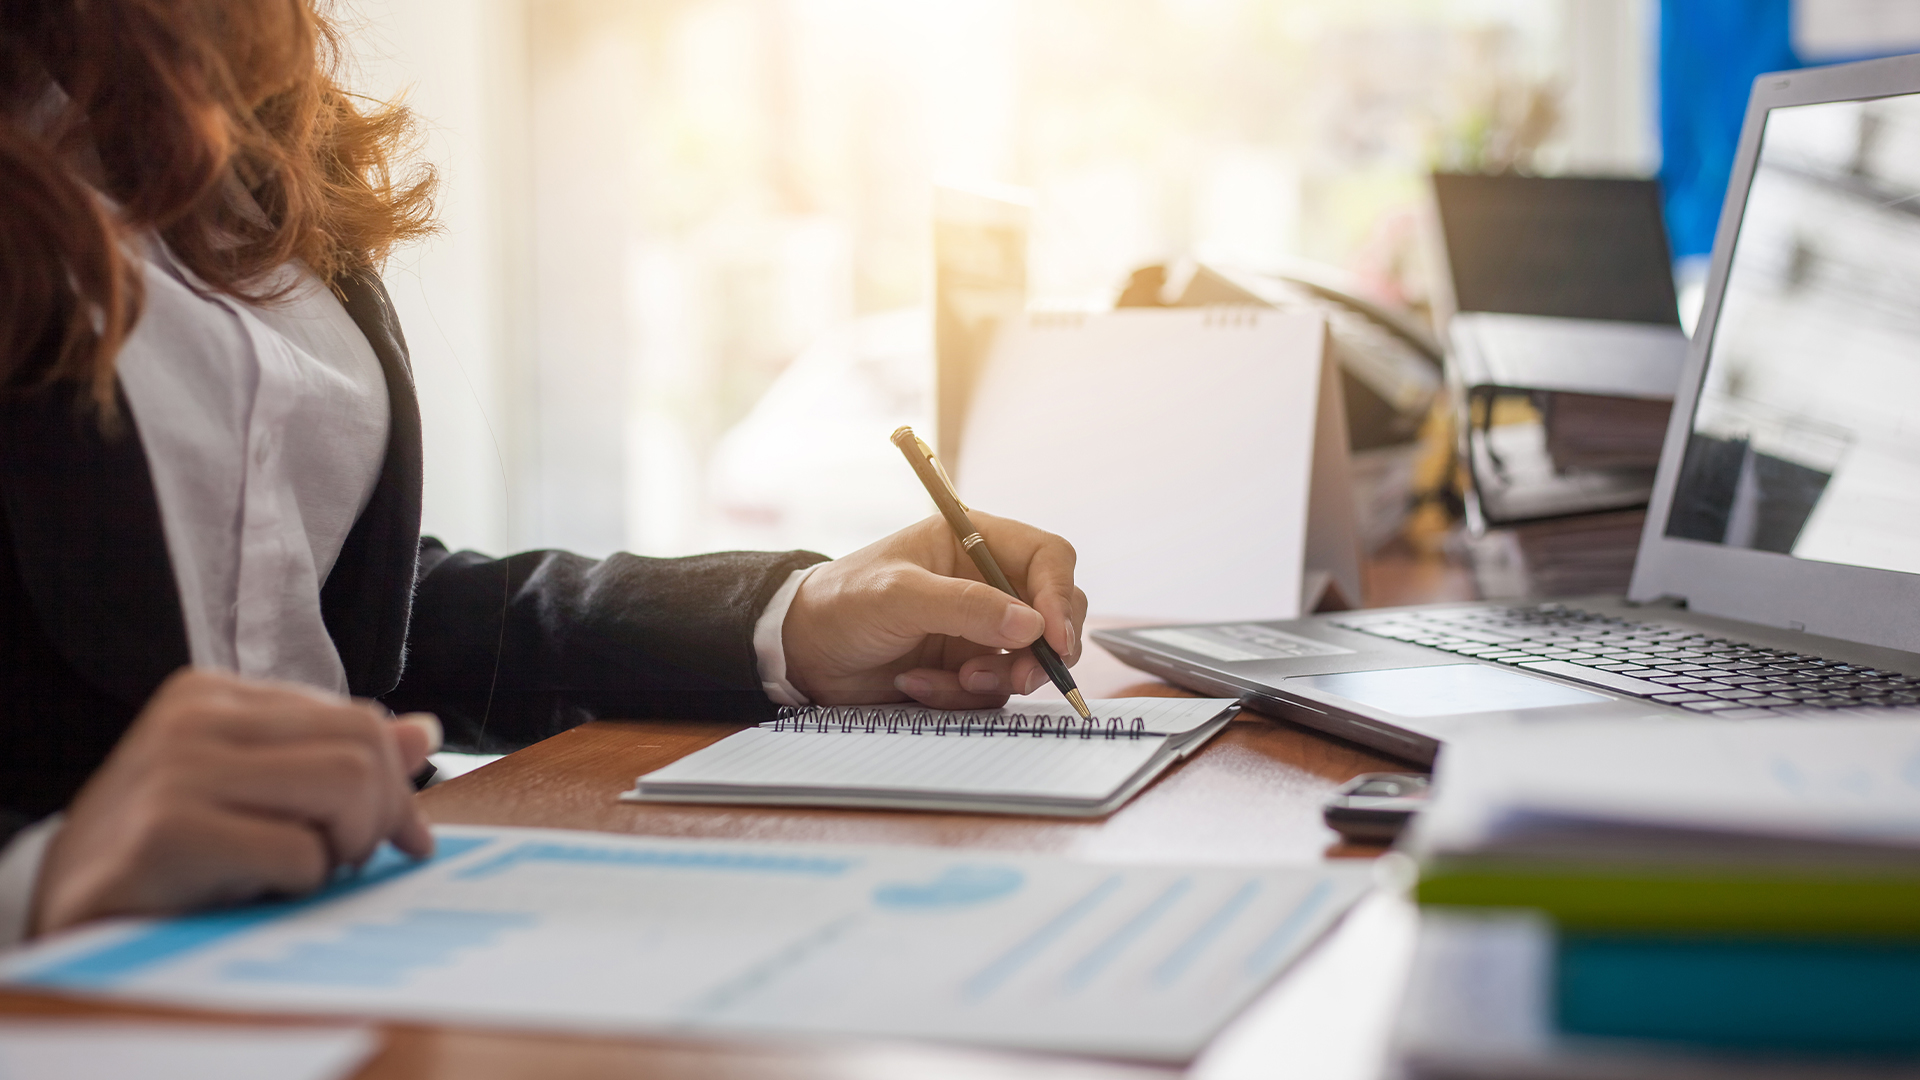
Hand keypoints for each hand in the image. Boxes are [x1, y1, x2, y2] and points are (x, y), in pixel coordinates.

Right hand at [31, 669, 439, 935]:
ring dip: (342, 850)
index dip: (395, 789)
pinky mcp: (167, 830)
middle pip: (364, 747)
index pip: (360, 720)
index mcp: (214, 696)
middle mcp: (193, 718)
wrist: (68, 926)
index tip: (394, 840)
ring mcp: (175, 768)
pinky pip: (301, 852)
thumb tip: (426, 731)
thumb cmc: (173, 867)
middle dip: (377, 819)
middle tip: (345, 864)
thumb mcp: (260, 801)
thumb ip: (335, 760)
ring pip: (348, 786)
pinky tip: (249, 894)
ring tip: (298, 875)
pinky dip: (298, 886)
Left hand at [782, 512, 1087, 708]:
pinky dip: (958, 694)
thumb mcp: (898, 596)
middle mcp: (987, 583)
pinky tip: (915, 683)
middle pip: (1053, 612)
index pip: (1047, 558)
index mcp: (975, 541)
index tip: (1053, 637)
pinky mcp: (968, 666)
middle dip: (1042, 649)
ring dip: (994, 678)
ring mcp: (980, 628)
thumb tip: (1032, 625)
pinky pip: (991, 690)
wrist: (802, 653)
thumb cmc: (842, 603)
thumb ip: (965, 607)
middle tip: (1021, 676)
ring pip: (1027, 659)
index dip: (1060, 595)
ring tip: (949, 680)